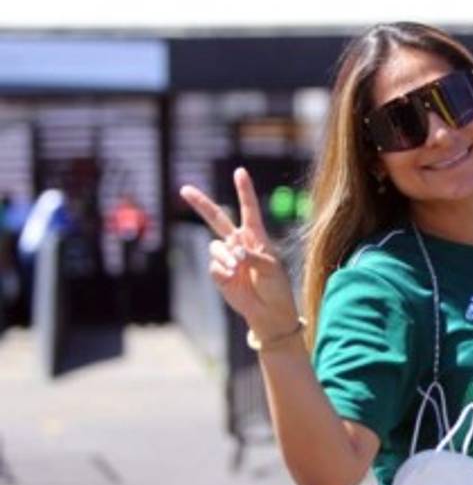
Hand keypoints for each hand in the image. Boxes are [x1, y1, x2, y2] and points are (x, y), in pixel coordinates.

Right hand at [179, 168, 299, 336]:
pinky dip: (223, 271)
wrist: (268, 312)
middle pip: (217, 219)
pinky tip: (234, 279)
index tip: (239, 172)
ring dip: (226, 256)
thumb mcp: (271, 269)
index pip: (249, 210)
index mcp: (257, 238)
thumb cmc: (276, 288)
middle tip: (185, 189)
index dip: (244, 191)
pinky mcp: (219, 273)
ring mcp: (227, 258)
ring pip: (216, 247)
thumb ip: (253, 257)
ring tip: (239, 268)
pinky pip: (215, 266)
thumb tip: (234, 253)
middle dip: (201, 204)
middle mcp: (239, 244)